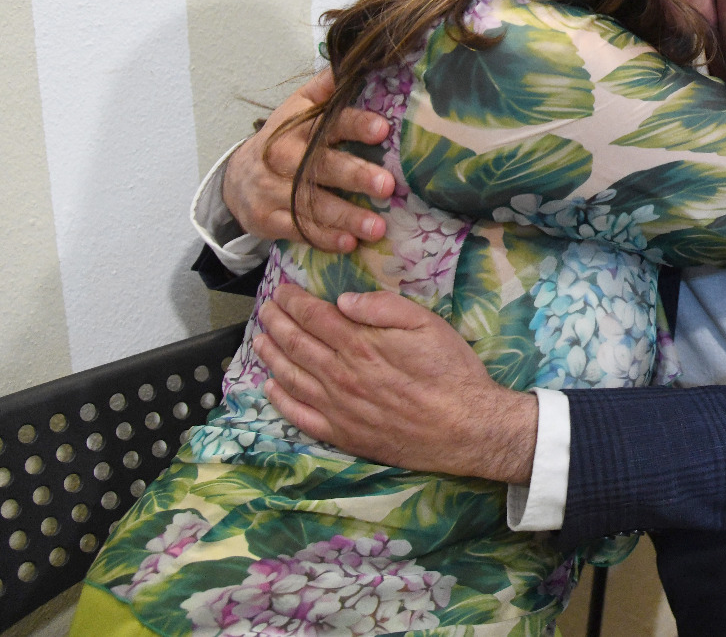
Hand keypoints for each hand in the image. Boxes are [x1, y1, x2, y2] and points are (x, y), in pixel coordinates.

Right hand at [223, 69, 394, 252]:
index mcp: (296, 124)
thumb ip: (326, 88)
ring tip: (378, 227)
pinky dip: (323, 238)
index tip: (383, 128)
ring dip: (346, 216)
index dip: (354, 124)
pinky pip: (296, 229)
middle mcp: (282, 155)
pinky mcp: (265, 218)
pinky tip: (348, 243)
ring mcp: (270, 189)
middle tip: (387, 185)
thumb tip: (358, 58)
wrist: (237, 177)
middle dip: (354, 175)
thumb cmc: (285, 140)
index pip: (327, 121)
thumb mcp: (299, 108)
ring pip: (310, 203)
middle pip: (319, 166)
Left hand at [254, 283, 538, 482]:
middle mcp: (340, 375)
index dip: (294, 302)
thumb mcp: (428, 324)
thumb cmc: (451, 372)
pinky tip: (271, 388)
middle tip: (265, 310)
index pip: (314, 317)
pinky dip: (280, 400)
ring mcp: (338, 407)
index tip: (282, 291)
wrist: (465, 427)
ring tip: (259, 341)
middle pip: (296, 345)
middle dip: (277, 323)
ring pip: (291, 377)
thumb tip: (345, 299)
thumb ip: (384, 307)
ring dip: (271, 356)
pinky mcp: (343, 434)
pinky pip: (300, 416)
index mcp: (360, 344)